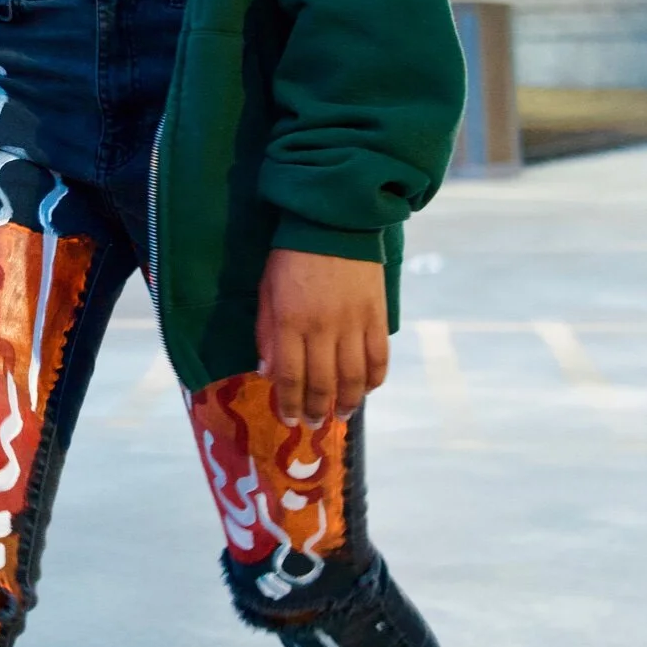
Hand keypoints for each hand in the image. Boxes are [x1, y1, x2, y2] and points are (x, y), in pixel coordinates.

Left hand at [255, 249, 389, 427]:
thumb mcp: (267, 291)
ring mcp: (354, 323)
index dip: (289, 404)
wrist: (335, 222)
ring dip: (348, 402)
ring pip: (354, 377)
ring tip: (342, 414)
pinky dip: (375, 379)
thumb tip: (267, 372)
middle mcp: (323, 328)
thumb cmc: (292, 256)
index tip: (288, 419)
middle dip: (316, 410)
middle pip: (322, 383)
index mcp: (291, 322)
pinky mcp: (377, 315)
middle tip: (313, 423)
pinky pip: (379, 357)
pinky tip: (367, 389)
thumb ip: (267, 332)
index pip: (290, 376)